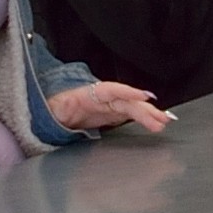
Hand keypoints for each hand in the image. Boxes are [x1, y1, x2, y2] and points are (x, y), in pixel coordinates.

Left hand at [46, 80, 171, 136]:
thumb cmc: (50, 111)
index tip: (144, 97)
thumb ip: (59, 111)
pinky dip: (143, 119)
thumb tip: (63, 112)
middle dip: (144, 110)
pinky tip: (155, 122)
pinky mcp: (109, 115)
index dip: (128, 92)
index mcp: (86, 94)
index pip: (110, 90)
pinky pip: (129, 115)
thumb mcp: (51, 111)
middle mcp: (100, 99)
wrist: (48, 116)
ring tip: (164, 121)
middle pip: (126, 102)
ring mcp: (107, 107)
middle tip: (161, 119)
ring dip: (148, 115)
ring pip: (131, 109)